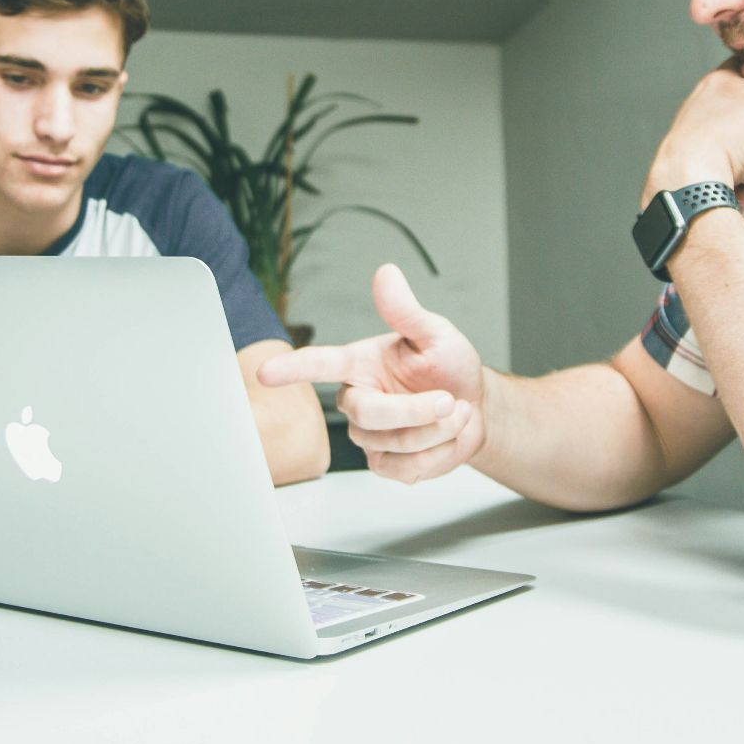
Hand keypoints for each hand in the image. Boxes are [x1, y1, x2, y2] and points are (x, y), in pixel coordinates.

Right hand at [256, 264, 484, 483]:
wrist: (477, 409)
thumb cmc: (450, 367)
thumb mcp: (436, 334)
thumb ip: (407, 312)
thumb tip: (386, 274)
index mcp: (361, 363)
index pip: (320, 364)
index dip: (293, 368)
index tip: (265, 373)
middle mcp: (358, 398)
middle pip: (367, 413)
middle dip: (416, 411)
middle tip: (449, 400)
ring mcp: (369, 435)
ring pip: (393, 443)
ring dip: (437, 430)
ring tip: (454, 411)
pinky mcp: (384, 463)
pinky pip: (404, 469)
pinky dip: (437, 454)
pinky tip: (445, 438)